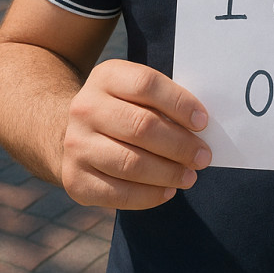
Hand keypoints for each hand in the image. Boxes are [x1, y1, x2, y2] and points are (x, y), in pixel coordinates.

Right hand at [61, 59, 210, 209]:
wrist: (70, 131)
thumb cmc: (121, 110)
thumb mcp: (134, 91)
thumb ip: (163, 101)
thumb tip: (200, 127)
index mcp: (106, 77)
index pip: (147, 85)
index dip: (179, 104)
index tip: (202, 122)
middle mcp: (85, 108)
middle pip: (142, 127)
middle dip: (180, 145)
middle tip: (203, 156)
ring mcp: (76, 145)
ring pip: (131, 163)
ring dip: (168, 173)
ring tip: (190, 176)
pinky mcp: (75, 179)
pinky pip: (118, 193)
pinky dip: (149, 195)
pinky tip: (167, 191)